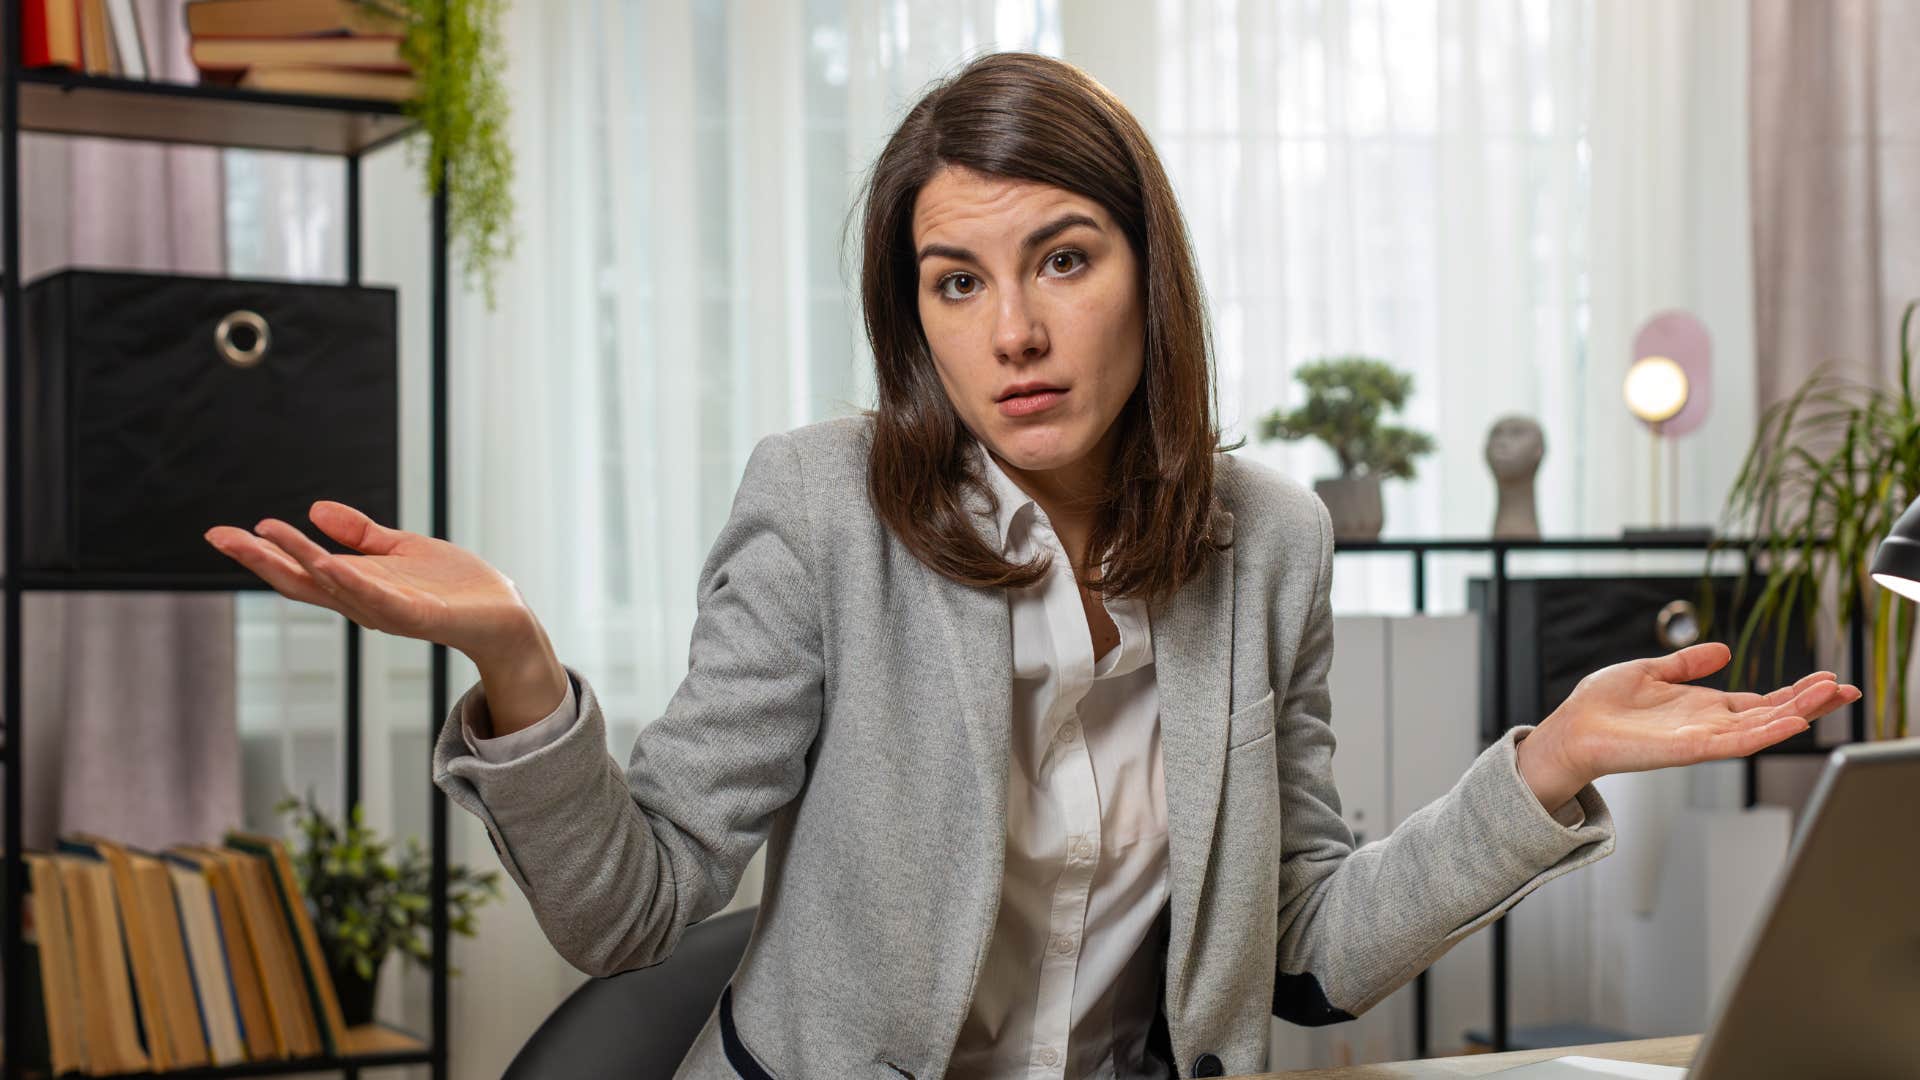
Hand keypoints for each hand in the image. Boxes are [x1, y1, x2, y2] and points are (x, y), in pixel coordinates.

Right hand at [204, 500, 542, 667]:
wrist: (502, 613)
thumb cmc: (454, 586)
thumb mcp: (401, 550)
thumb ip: (361, 534)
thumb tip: (315, 509)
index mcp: (356, 584)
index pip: (299, 569)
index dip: (262, 552)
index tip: (222, 533)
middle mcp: (362, 601)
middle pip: (302, 581)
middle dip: (261, 559)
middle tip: (220, 536)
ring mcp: (387, 610)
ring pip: (332, 586)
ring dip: (298, 561)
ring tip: (265, 536)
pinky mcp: (417, 615)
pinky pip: (377, 600)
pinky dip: (350, 584)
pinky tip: (327, 565)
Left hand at [1515, 641, 1861, 811]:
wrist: (1571, 728)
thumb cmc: (1603, 705)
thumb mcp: (1650, 670)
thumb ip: (1686, 662)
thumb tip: (1721, 649)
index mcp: (1704, 707)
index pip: (1761, 700)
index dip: (1795, 691)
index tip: (1829, 679)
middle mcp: (1709, 724)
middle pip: (1771, 713)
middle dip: (1810, 701)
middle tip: (1848, 688)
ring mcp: (1702, 738)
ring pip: (1761, 726)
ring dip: (1797, 712)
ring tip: (1831, 696)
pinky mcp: (1687, 749)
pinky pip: (1734, 742)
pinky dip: (1765, 734)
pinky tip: (1791, 723)